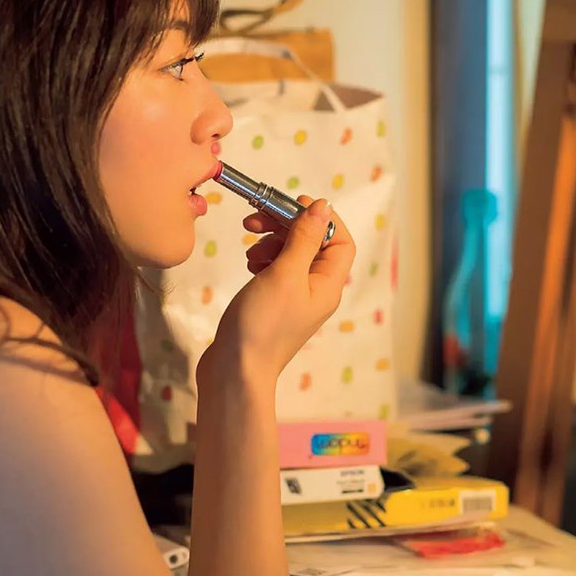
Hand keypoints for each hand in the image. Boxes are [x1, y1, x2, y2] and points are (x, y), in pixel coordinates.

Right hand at [199, 196, 355, 386]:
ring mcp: (294, 299)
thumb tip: (323, 206)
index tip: (293, 205)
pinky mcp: (274, 304)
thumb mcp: (286, 273)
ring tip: (250, 248)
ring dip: (272, 242)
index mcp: (328, 285)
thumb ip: (304, 238)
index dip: (321, 219)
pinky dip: (263, 259)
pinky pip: (276, 271)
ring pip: (291, 255)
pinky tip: (249, 263)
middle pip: (313, 244)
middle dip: (287, 227)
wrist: (235, 370)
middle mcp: (316, 291)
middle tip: (258, 219)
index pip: (340, 241)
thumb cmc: (263, 325)